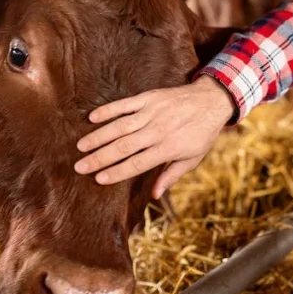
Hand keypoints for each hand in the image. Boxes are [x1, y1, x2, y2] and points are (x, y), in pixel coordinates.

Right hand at [76, 76, 236, 198]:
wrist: (212, 100)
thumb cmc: (202, 133)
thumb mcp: (192, 158)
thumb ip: (171, 175)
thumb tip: (154, 195)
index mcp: (168, 148)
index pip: (137, 163)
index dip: (117, 172)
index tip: (98, 179)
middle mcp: (158, 130)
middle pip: (123, 147)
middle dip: (100, 158)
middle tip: (80, 167)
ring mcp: (152, 112)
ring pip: (120, 126)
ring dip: (98, 136)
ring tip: (81, 147)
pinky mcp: (150, 97)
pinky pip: (125, 104)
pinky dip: (108, 110)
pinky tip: (92, 118)